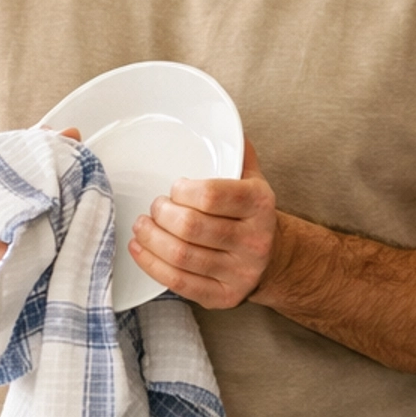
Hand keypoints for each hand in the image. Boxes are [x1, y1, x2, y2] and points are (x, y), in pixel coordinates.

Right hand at [0, 125, 80, 302]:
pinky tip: (32, 270)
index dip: (20, 220)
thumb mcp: (9, 166)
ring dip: (24, 268)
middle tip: (51, 239)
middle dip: (25, 247)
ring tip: (46, 255)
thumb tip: (70, 134)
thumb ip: (36, 147)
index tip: (43, 216)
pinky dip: (18, 284)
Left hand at [127, 137, 278, 309]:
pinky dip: (151, 264)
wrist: (275, 259)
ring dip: (151, 238)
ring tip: (143, 225)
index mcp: (260, 204)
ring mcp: (239, 272)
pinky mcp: (222, 296)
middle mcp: (254, 240)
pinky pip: (178, 282)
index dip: (183, 191)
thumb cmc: (250, 213)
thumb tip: (222, 120)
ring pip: (181, 256)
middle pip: (192, 227)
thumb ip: (235, 152)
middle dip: (162, 214)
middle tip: (156, 207)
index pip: (212, 195)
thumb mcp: (252, 179)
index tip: (175, 188)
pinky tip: (140, 248)